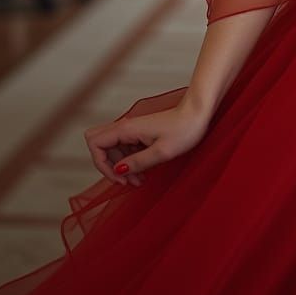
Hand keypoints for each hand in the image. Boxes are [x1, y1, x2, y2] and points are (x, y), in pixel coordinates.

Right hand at [84, 105, 208, 187]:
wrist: (199, 113)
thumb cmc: (184, 130)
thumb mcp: (161, 152)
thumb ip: (138, 162)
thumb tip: (118, 170)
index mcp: (127, 128)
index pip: (95, 144)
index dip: (102, 165)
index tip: (121, 177)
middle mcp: (127, 127)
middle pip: (101, 146)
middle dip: (109, 166)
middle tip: (127, 179)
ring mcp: (133, 129)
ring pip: (113, 149)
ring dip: (121, 167)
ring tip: (139, 181)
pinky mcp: (141, 133)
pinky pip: (126, 148)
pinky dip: (130, 161)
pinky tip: (144, 172)